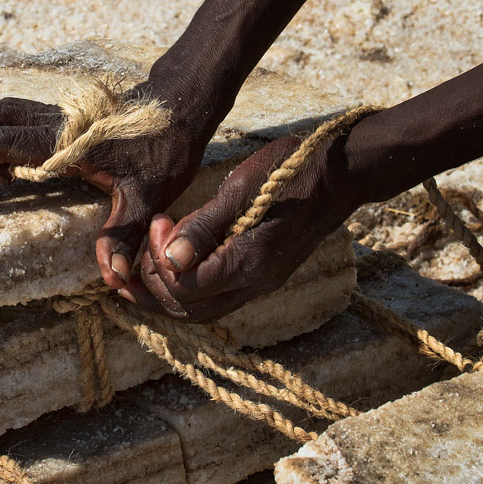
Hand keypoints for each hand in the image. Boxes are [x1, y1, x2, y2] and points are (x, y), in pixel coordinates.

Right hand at [0, 82, 211, 288]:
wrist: (181, 110)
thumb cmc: (164, 151)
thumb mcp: (148, 197)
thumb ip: (124, 236)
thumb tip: (112, 278)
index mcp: (64, 141)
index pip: (1, 142)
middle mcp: (53, 122)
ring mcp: (54, 117)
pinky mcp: (58, 120)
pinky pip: (12, 122)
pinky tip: (9, 176)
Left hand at [122, 135, 363, 321]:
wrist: (343, 174)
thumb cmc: (290, 172)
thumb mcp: (240, 190)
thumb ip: (202, 228)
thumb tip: (169, 261)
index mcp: (248, 263)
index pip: (184, 288)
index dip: (158, 264)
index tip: (159, 222)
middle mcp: (254, 284)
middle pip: (187, 310)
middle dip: (151, 290)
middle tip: (139, 252)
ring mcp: (260, 284)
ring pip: (200, 311)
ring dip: (166, 295)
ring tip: (144, 268)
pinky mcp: (262, 277)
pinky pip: (216, 299)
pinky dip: (187, 290)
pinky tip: (174, 266)